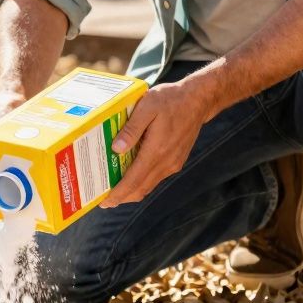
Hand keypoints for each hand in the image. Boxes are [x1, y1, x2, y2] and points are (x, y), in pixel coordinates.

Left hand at [99, 79, 216, 208]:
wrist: (198, 100)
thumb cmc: (171, 100)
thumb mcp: (147, 106)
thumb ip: (132, 129)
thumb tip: (116, 149)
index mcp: (157, 150)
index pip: (134, 180)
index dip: (118, 193)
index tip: (104, 202)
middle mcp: (166, 162)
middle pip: (140, 189)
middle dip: (122, 197)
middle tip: (104, 201)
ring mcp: (173, 164)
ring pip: (149, 186)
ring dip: (131, 191)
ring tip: (114, 190)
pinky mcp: (176, 161)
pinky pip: (156, 178)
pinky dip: (142, 182)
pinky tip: (131, 175)